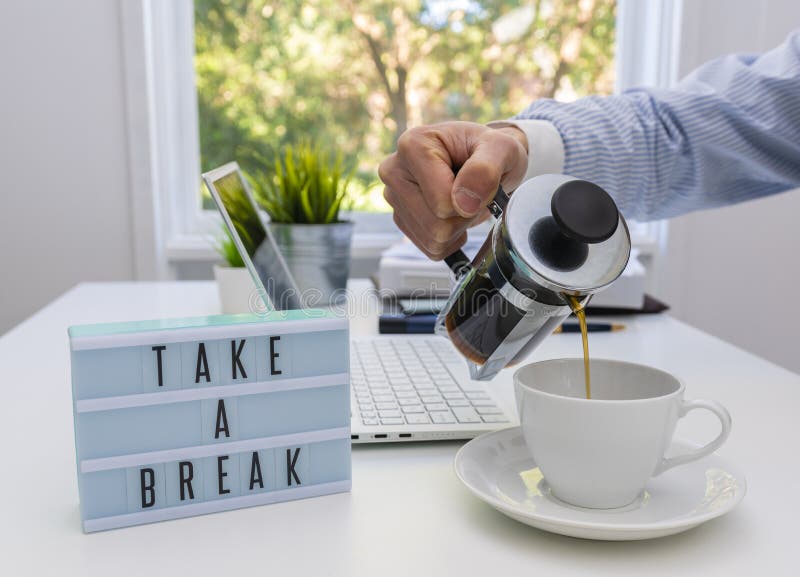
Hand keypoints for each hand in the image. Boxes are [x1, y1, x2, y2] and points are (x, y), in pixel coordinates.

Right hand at [378, 121, 527, 259]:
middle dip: (463, 216)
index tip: (477, 179)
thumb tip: (463, 203)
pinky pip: (430, 248)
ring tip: (463, 202)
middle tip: (472, 193)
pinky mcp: (400, 218)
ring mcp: (393, 196)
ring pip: (432, 240)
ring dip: (458, 229)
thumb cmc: (493, 150)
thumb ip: (485, 170)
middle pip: (435, 225)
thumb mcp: (503, 148)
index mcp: (413, 145)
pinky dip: (450, 240)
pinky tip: (454, 215)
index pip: (442, 201)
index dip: (470, 200)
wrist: (488, 160)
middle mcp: (394, 170)